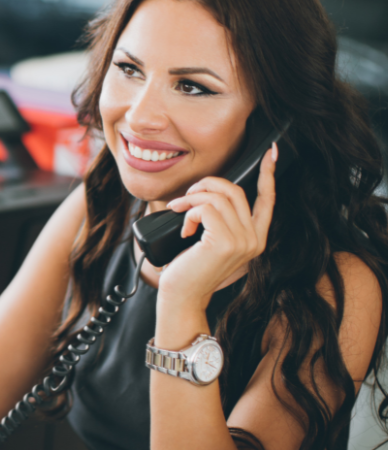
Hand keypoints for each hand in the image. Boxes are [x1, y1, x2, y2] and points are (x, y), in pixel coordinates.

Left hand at [159, 144, 276, 309]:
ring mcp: (242, 242)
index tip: (271, 152)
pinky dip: (189, 211)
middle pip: (235, 190)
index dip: (269, 174)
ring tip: (178, 211)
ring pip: (218, 196)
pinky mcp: (225, 243)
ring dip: (191, 198)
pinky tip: (184, 228)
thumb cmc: (190, 268)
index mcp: (255, 238)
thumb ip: (219, 220)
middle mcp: (254, 240)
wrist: (182, 297)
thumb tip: (207, 191)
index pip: (268, 199)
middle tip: (184, 199)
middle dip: (205, 185)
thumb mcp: (210, 240)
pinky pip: (206, 208)